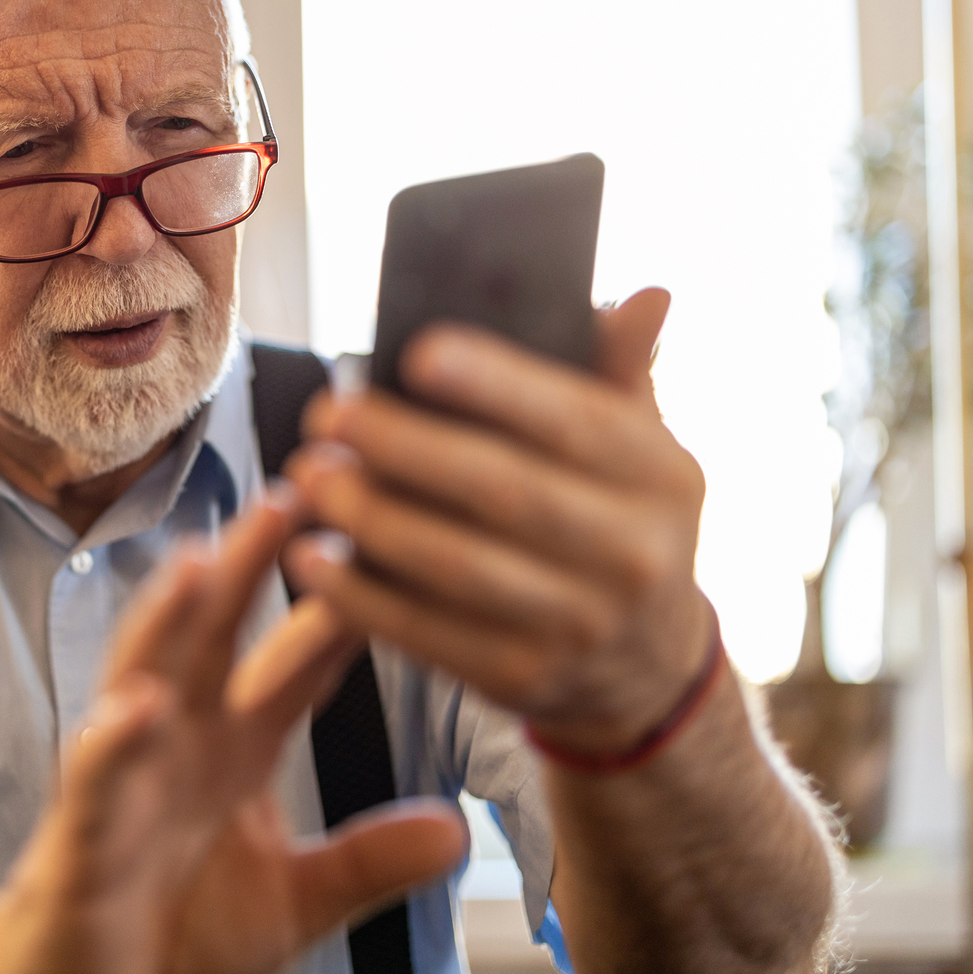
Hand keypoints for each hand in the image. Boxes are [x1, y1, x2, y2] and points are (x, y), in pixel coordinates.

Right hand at [0, 491, 465, 973]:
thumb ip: (367, 863)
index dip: (344, 602)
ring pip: (147, 677)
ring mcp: (129, 775)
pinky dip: (116, 740)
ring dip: (173, 620)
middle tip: (297, 490)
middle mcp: (181, 739)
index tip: (395, 535)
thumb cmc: (175, 931)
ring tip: (201, 562)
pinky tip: (138, 707)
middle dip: (253, 563)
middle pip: (221, 634)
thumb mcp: (296, 903)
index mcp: (237, 746)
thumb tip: (458, 831)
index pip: (301, 660)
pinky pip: (98, 777)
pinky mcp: (85, 832)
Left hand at [286, 288, 716, 754]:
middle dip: (406, 448)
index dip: (496, 385)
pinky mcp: (522, 678)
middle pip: (504, 491)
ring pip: (457, 568)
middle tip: (330, 413)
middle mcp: (633, 556)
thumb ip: (624, 368)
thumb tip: (647, 295)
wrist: (647, 664)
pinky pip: (428, 635)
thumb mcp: (643, 447)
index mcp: (662, 478)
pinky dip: (360, 596)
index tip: (416, 352)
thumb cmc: (621, 521)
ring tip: (310, 476)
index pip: (574, 421)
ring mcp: (579, 627)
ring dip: (371, 520)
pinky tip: (311, 555)